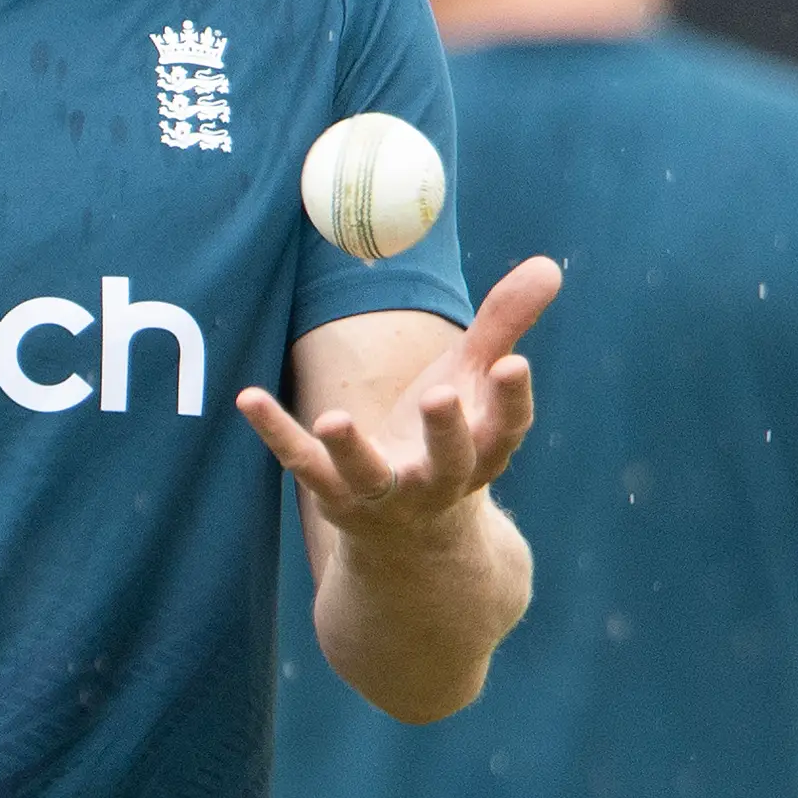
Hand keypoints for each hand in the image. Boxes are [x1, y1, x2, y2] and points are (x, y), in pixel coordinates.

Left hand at [241, 255, 562, 538]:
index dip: (511, 399)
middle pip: (449, 460)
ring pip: (369, 474)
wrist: (409, 533)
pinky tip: (248, 397)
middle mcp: (439, 480)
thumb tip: (549, 264)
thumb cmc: (447, 440)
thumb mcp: (472, 383)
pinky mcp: (334, 494)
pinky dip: (276, 431)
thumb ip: (503, 326)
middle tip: (440, 396)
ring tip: (332, 419)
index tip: (513, 363)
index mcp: (483, 452)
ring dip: (351, 449)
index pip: (505, 428)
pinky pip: (302, 464)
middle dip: (445, 431)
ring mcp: (384, 493)